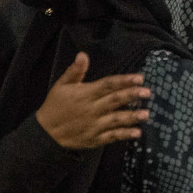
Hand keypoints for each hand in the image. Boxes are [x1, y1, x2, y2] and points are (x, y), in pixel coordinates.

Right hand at [34, 52, 150, 148]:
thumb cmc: (55, 105)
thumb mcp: (61, 86)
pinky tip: (137, 133)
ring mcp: (94, 125)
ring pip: (115, 120)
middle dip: (131, 96)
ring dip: (131, 117)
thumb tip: (83, 54)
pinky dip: (124, 135)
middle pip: (114, 101)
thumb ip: (75, 71)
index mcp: (84, 94)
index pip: (107, 85)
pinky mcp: (95, 138)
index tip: (139, 78)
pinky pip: (111, 136)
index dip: (123, 81)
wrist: (45, 132)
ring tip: (146, 114)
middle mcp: (91, 109)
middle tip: (147, 92)